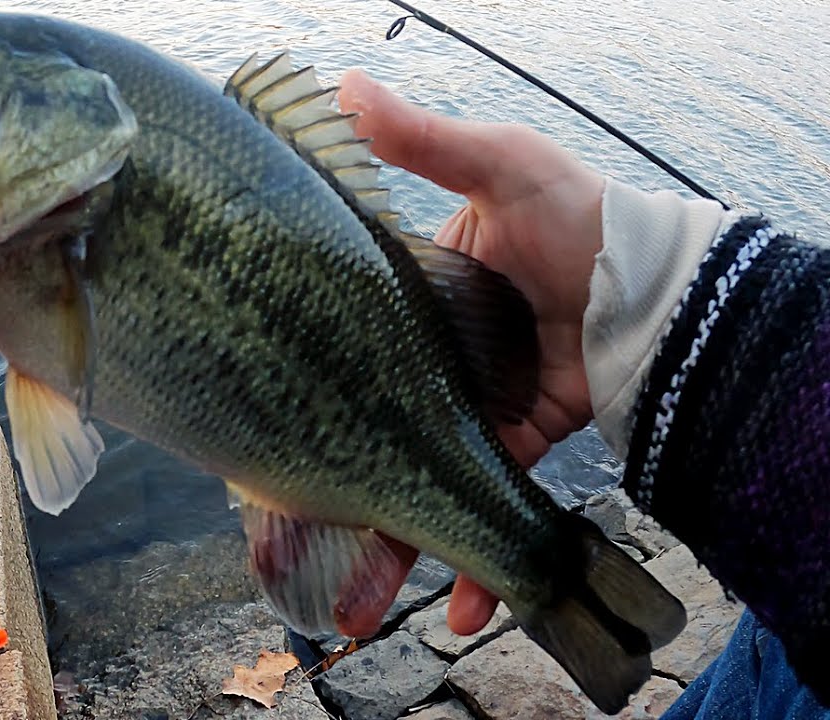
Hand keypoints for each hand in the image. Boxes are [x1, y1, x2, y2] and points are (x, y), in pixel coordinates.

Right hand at [339, 70, 605, 633]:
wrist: (657, 286)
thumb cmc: (576, 216)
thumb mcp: (498, 167)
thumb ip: (423, 143)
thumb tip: (344, 88)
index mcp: (406, 303)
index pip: (334, 358)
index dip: (298, 408)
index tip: (261, 456)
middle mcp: (425, 364)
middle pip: (362, 442)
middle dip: (335, 504)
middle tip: (296, 560)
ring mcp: (465, 410)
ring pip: (413, 488)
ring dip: (390, 553)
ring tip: (357, 611)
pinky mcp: (511, 448)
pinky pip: (482, 510)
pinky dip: (475, 559)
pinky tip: (462, 609)